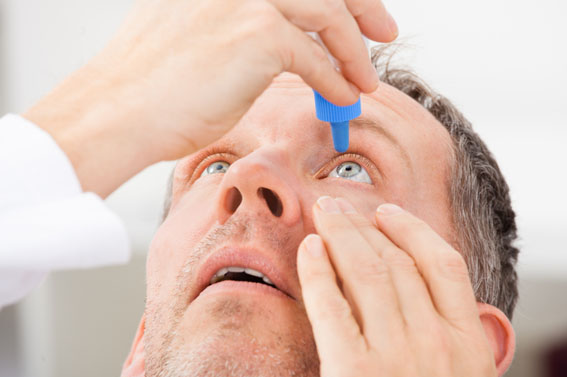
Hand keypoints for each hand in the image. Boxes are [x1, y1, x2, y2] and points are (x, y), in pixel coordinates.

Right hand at [23, 0, 396, 196]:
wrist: (119, 112)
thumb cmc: (148, 88)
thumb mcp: (192, 33)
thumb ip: (236, 25)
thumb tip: (279, 41)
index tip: (357, 9)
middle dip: (361, 6)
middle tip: (384, 31)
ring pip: (328, 14)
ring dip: (354, 51)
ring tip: (365, 80)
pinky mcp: (259, 35)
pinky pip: (316, 58)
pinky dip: (335, 80)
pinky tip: (343, 96)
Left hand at [297, 196, 499, 376]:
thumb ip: (464, 340)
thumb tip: (445, 300)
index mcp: (470, 343)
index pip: (444, 264)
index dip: (412, 230)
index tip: (387, 213)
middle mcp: (435, 341)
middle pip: (397, 261)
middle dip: (363, 225)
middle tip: (340, 205)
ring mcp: (394, 355)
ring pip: (366, 272)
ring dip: (340, 234)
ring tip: (324, 213)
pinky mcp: (352, 372)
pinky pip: (331, 307)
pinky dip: (317, 272)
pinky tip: (309, 248)